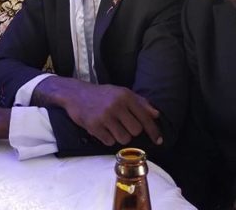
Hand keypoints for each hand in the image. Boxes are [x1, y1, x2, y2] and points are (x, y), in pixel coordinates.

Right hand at [37, 78, 160, 146]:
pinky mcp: (94, 126)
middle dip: (131, 132)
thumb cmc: (102, 95)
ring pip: (124, 138)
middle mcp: (116, 105)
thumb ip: (140, 102)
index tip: (159, 140)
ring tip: (112, 128)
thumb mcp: (121, 93)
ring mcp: (104, 116)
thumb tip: (156, 115)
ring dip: (120, 137)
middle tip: (123, 126)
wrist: (76, 94)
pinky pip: (109, 142)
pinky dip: (108, 139)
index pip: (145, 117)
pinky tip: (103, 130)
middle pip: (135, 131)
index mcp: (125, 96)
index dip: (153, 131)